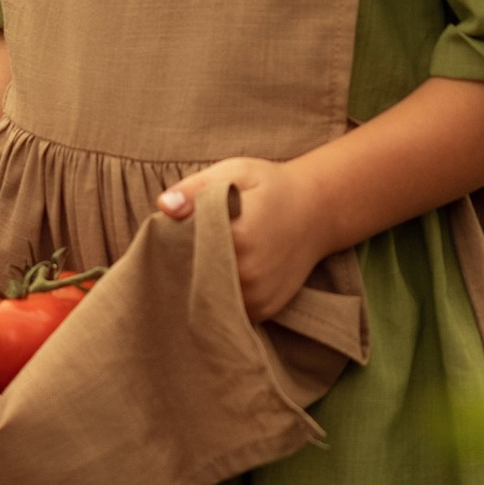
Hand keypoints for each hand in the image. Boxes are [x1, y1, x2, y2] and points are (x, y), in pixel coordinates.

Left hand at [157, 154, 325, 321]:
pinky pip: (227, 312)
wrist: (318, 212)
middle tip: (189, 247)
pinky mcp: (263, 311)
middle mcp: (249, 273)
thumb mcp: (236, 172)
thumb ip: (196, 188)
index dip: (172, 242)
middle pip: (193, 277)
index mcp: (239, 235)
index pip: (183, 248)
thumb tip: (164, 206)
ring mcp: (257, 296)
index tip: (175, 233)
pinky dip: (219, 298)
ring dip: (201, 285)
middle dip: (184, 265)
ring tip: (207, 260)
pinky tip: (224, 276)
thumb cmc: (271, 188)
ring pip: (208, 299)